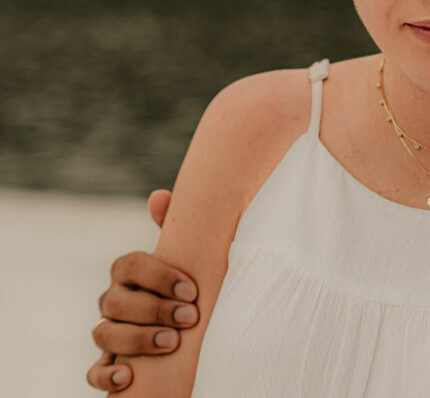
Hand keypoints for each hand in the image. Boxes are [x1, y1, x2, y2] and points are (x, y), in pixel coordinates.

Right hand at [87, 190, 200, 391]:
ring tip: (171, 343)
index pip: (130, 265)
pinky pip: (93, 373)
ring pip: (104, 334)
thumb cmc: (189, 286)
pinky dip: (106, 375)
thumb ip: (177, 228)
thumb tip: (159, 196)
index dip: (159, 277)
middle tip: (190, 317)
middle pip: (117, 301)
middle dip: (154, 309)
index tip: (193, 291)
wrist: (191, 326)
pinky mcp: (108, 365)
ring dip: (137, 339)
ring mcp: (108, 332)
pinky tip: (129, 376)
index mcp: (130, 272)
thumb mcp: (190, 259)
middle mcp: (113, 300)